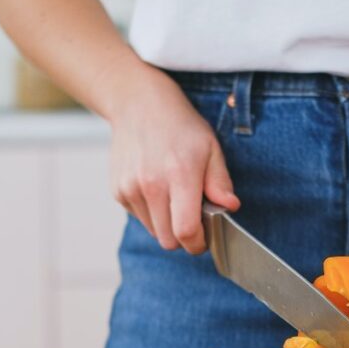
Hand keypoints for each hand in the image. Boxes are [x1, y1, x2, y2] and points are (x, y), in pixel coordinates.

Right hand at [109, 69, 238, 253]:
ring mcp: (130, 189)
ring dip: (167, 224)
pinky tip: (156, 187)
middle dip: (183, 237)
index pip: (186, 231)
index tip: (204, 239)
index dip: (198, 243)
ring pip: (154, 231)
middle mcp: (151, 185)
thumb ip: (220, 182)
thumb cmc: (180, 126)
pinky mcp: (118, 191)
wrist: (137, 104)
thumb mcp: (210, 148)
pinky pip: (140, 218)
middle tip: (193, 219)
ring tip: (173, 197)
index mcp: (179, 175)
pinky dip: (151, 212)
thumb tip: (230, 207)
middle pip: (168, 240)